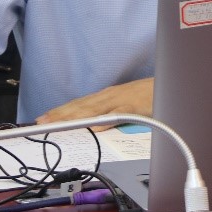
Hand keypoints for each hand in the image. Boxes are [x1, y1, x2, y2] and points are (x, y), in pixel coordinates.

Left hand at [35, 77, 153, 125]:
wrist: (170, 85)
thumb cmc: (149, 97)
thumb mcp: (125, 106)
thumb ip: (110, 115)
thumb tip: (94, 127)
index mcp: (106, 97)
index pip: (79, 105)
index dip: (60, 111)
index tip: (43, 118)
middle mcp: (109, 96)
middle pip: (80, 106)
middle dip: (59, 114)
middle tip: (40, 122)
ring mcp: (121, 100)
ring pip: (93, 109)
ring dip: (73, 116)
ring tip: (56, 123)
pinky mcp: (134, 106)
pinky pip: (117, 114)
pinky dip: (104, 119)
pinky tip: (92, 126)